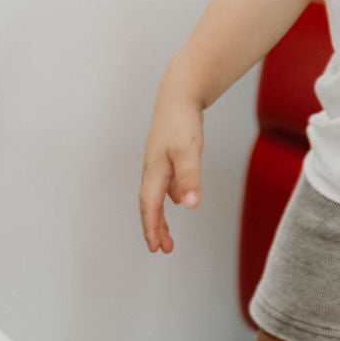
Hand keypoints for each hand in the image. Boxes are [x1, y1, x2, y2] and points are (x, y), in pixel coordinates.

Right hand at [139, 88, 203, 253]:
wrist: (179, 93)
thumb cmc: (182, 120)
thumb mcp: (188, 150)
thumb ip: (189, 177)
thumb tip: (189, 205)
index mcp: (154, 171)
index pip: (150, 206)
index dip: (151, 228)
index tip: (156, 248)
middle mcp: (153, 168)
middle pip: (150, 204)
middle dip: (154, 228)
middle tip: (163, 248)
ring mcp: (159, 160)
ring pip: (157, 194)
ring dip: (161, 215)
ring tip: (168, 233)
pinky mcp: (167, 153)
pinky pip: (165, 183)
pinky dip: (170, 195)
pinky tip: (179, 198)